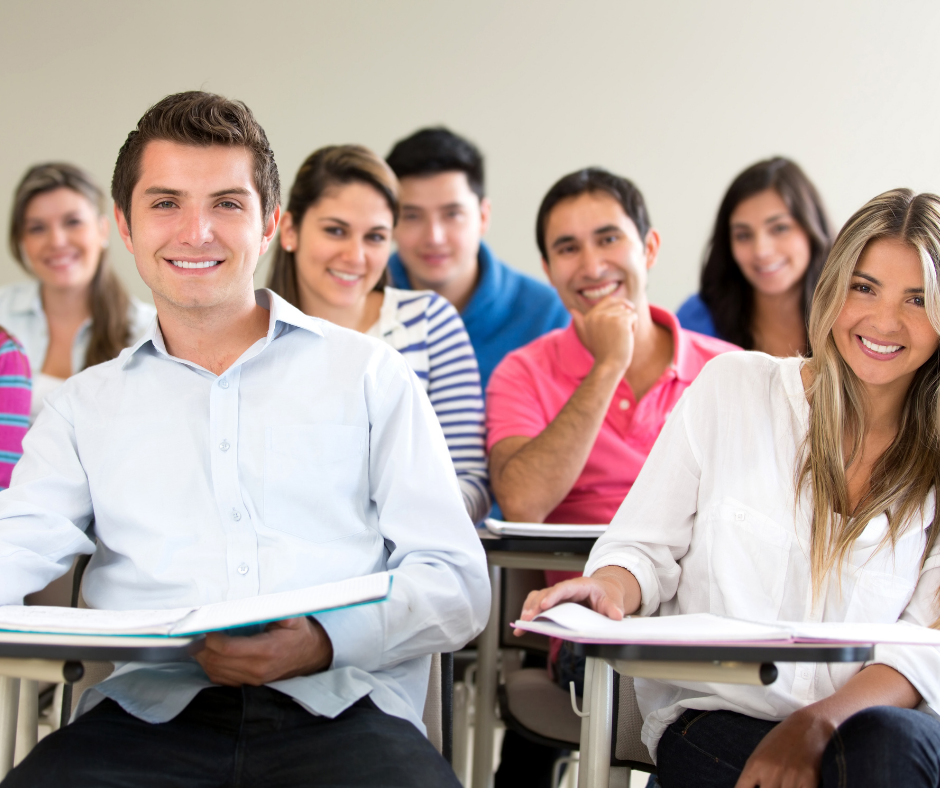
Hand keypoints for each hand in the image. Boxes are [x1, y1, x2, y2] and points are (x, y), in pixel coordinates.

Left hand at [194, 616, 332, 685]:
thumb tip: (268, 602)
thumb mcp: (294, 617)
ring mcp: (252, 680)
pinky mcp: (248, 684)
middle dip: (202, 646)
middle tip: (196, 631)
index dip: (212, 638)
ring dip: (203, 657)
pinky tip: (208, 654)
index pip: (228, 649)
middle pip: (217, 661)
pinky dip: (210, 667)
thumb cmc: (299, 634)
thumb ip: (281, 610)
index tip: (207, 625)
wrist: (311, 656)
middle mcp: (257, 669)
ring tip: (198, 641)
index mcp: (267, 650)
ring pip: (215, 671)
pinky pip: (220, 679)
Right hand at [513, 566, 640, 634]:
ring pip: (538, 598)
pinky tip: (522, 628)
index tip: (544, 605)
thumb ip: (613, 607)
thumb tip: (616, 615)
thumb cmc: (606, 594)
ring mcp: (557, 597)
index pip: (563, 588)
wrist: (604, 591)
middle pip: (545, 594)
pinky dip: (529, 615)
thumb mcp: (613, 599)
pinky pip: (537, 606)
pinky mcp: (553, 605)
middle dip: (535, 606)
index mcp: (579, 586)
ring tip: (523, 625)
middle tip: (528, 619)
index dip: (552, 596)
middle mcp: (565, 590)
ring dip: (529, 610)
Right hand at [571, 296, 636, 374]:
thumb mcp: (591, 335)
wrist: (609, 364)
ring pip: (628, 311)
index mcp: (589, 317)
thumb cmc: (603, 352)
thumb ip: (584, 322)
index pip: (608, 300)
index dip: (620, 302)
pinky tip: (627, 338)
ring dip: (629, 324)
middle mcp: (597, 315)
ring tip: (622, 337)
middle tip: (621, 334)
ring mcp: (608, 317)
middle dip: (625, 317)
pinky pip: (634, 316)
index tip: (629, 307)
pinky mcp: (620, 320)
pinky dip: (634, 327)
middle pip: (620, 305)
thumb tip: (572, 310)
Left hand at [735, 708, 834, 787]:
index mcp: (755, 765)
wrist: (806, 726)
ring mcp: (790, 777)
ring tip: (786, 781)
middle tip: (773, 782)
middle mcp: (770, 772)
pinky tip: (798, 783)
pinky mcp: (809, 781)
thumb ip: (753, 776)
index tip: (755, 787)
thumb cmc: (780, 741)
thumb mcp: (759, 755)